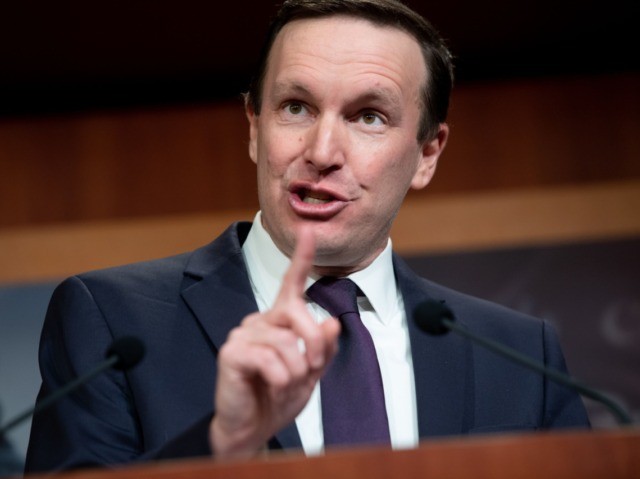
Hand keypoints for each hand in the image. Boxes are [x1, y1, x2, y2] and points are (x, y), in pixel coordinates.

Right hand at [210, 225, 340, 457]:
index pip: (291, 284)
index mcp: (279, 322)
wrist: (252, 429)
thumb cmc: (278, 397)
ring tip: (287, 385)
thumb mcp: (310, 375)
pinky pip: (270, 359)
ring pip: (288, 343)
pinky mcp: (232, 353)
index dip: (301, 257)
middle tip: (312, 370)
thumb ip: (322, 350)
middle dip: (315, 346)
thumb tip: (331, 324)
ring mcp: (243, 334)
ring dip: (297, 372)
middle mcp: (260, 321)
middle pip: (299, 314)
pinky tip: (272, 386)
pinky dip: (281, 379)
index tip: (309, 231)